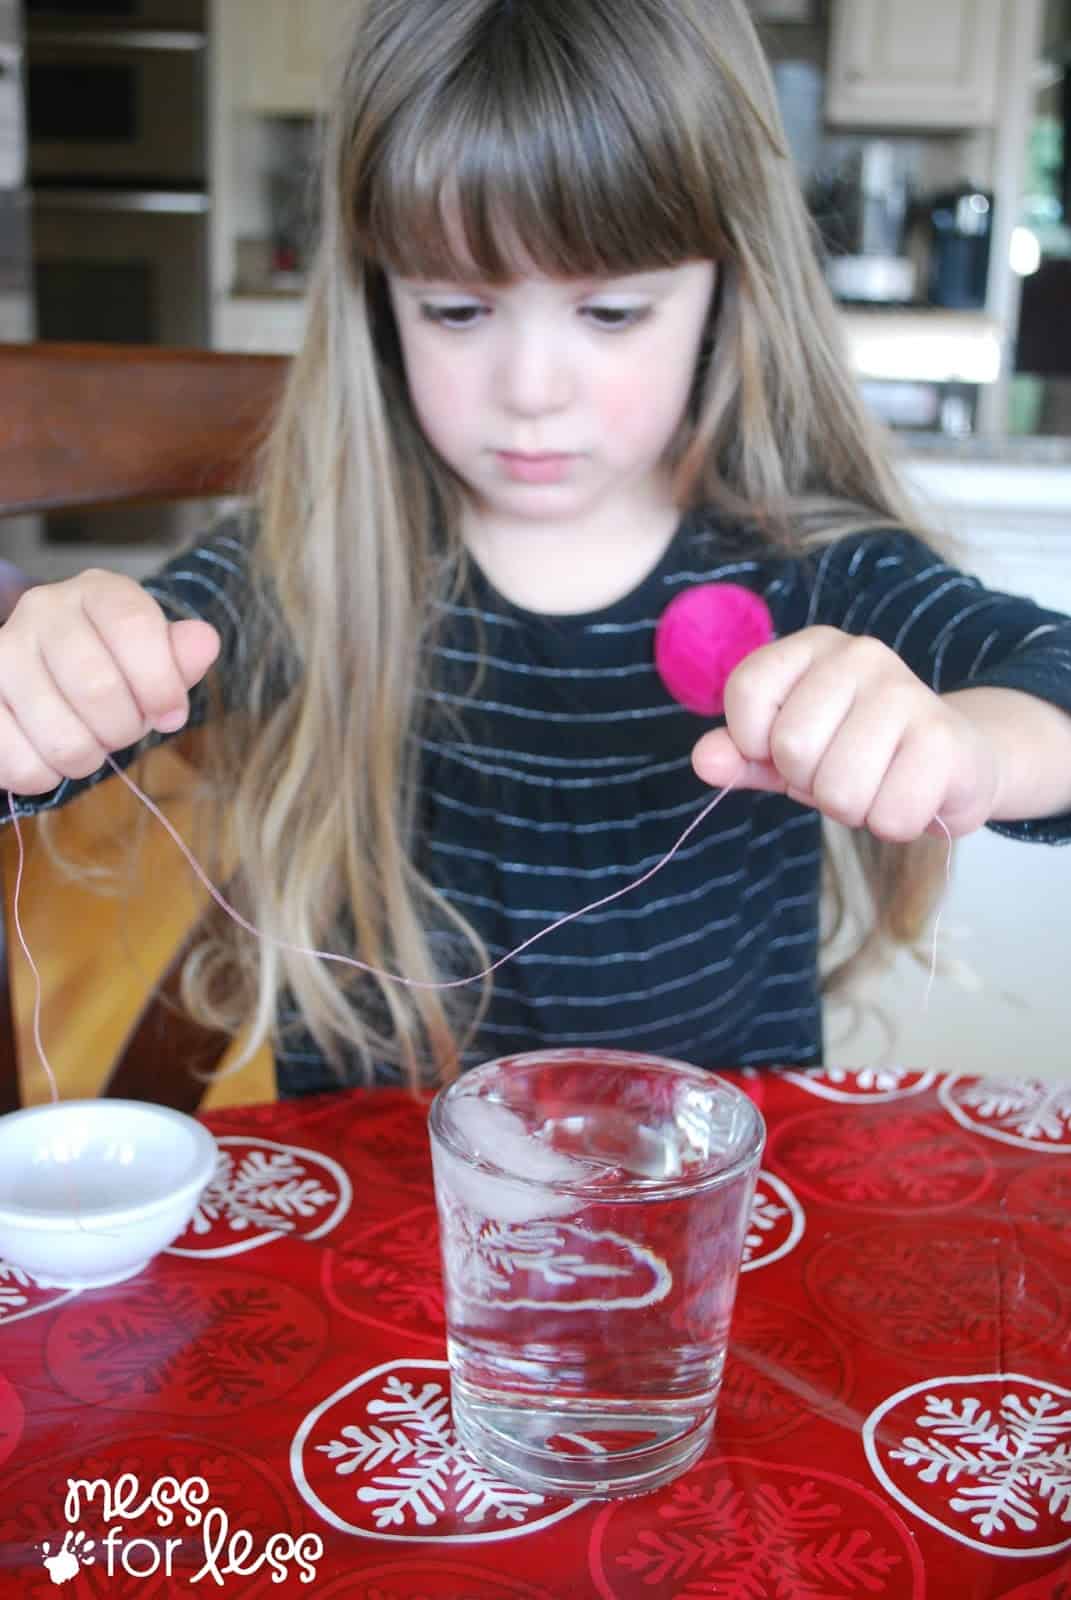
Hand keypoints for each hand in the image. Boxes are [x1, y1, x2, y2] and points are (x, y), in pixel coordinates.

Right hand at [0, 568, 220, 794]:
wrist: (45, 680)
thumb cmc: (112, 669)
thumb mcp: (154, 660)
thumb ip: (180, 656)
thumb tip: (204, 642)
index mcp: (97, 592)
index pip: (135, 628)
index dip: (162, 686)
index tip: (172, 715)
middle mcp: (42, 610)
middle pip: (97, 687)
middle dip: (124, 729)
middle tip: (122, 730)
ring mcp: (2, 652)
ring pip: (63, 738)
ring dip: (88, 758)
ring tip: (87, 740)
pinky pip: (21, 765)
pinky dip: (46, 775)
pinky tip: (50, 754)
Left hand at [690, 626, 999, 840]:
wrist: (955, 763)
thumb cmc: (859, 754)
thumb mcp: (786, 753)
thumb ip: (741, 756)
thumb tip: (705, 761)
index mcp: (812, 648)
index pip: (747, 692)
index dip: (757, 742)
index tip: (789, 748)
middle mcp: (860, 655)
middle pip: (791, 748)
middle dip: (812, 782)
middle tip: (845, 770)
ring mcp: (906, 691)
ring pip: (839, 790)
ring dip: (855, 808)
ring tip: (879, 783)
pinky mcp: (943, 737)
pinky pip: (889, 815)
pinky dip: (894, 824)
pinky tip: (912, 794)